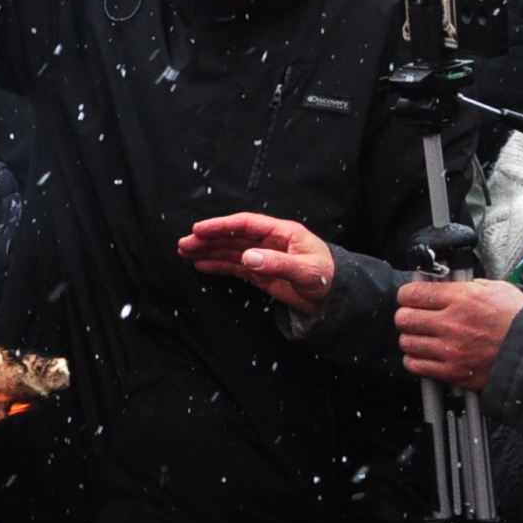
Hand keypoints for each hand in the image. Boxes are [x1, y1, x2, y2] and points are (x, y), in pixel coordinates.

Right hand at [178, 212, 335, 317]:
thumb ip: (277, 263)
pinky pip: (235, 266)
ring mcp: (264, 257)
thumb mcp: (306, 270)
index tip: (199, 229)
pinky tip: (202, 265)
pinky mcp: (261, 273)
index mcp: (281, 233)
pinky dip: (218, 265)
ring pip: (230, 250)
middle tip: (184, 243)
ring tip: (185, 252)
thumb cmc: (328, 278)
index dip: (221, 226)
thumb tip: (247, 257)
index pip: (245, 224)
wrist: (338, 298)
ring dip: (208, 250)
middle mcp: (269, 242)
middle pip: (233, 236)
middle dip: (208, 238)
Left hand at [394, 277, 522, 391]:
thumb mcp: (496, 289)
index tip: (410, 298)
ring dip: (412, 339)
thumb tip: (443, 284)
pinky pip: (416, 365)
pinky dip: (416, 361)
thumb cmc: (520, 320)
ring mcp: (451, 349)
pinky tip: (426, 355)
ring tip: (423, 338)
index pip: (412, 293)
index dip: (407, 295)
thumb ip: (466, 285)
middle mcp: (452, 323)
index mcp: (462, 298)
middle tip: (415, 318)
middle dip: (407, 317)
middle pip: (403, 318)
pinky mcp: (453, 371)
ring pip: (407, 342)